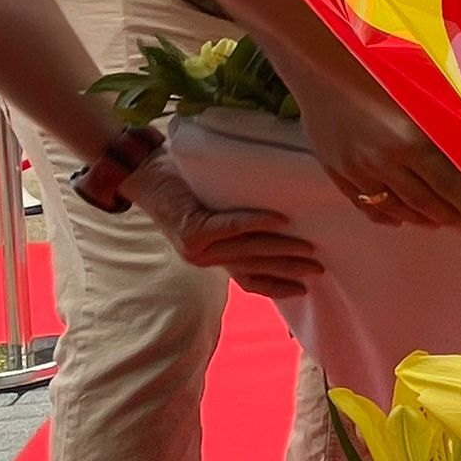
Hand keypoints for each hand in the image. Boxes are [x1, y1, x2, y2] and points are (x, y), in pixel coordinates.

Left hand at [122, 150, 322, 298]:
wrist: (142, 172)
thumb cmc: (182, 183)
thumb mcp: (212, 210)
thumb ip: (236, 220)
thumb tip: (284, 214)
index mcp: (211, 256)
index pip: (250, 280)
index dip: (278, 286)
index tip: (305, 288)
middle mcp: (204, 258)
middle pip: (255, 269)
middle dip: (289, 270)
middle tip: (318, 268)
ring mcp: (197, 247)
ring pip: (248, 251)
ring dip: (281, 250)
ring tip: (308, 248)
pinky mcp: (192, 230)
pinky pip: (231, 228)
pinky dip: (257, 224)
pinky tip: (280, 220)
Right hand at [294, 75, 460, 228]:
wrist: (318, 64)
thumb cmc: (376, 67)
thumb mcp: (420, 90)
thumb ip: (446, 121)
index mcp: (411, 139)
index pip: (450, 186)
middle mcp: (385, 162)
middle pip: (425, 203)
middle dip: (450, 216)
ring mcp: (358, 171)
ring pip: (396, 209)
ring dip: (421, 219)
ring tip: (438, 220)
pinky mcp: (337, 173)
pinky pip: (366, 206)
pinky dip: (387, 216)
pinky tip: (400, 218)